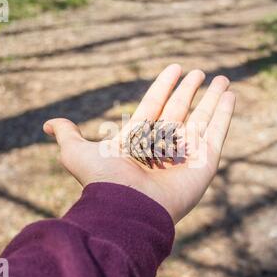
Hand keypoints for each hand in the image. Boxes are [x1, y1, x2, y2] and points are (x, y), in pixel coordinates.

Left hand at [43, 64, 234, 222]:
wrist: (128, 210)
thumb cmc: (103, 181)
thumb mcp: (77, 153)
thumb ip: (67, 135)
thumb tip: (47, 124)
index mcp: (139, 139)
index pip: (155, 104)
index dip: (164, 85)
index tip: (175, 67)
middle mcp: (163, 145)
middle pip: (180, 109)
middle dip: (190, 90)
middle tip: (199, 72)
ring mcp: (186, 154)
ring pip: (203, 118)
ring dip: (213, 98)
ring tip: (222, 79)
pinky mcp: (205, 163)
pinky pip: (217, 133)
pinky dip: (225, 114)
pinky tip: (229, 95)